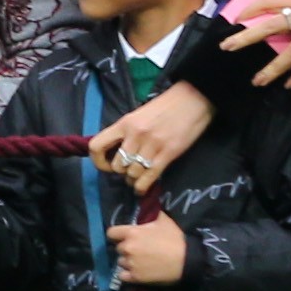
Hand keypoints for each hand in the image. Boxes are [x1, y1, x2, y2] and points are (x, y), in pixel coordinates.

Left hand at [87, 82, 208, 195]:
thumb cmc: (165, 107)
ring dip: (133, 179)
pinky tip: (141, 190)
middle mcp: (135, 135)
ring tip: (137, 178)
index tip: (106, 166)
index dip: (98, 160)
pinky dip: (142, 187)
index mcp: (124, 123)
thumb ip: (126, 132)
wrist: (192, 100)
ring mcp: (151, 145)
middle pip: (118, 165)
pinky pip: (149, 177)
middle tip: (128, 171)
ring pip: (132, 173)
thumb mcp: (138, 115)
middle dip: (121, 172)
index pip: (97, 145)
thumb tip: (116, 151)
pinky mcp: (168, 154)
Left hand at [110, 213, 191, 286]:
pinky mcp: (136, 277)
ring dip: (128, 262)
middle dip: (126, 248)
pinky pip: (123, 276)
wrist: (187, 260)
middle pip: (118, 248)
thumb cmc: (175, 239)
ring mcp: (131, 264)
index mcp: (132, 233)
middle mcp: (128, 248)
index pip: (111, 233)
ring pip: (121, 262)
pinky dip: (128, 275)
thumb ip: (151, 213)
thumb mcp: (163, 220)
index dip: (117, 235)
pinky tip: (137, 272)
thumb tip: (148, 205)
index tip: (123, 237)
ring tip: (140, 262)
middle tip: (138, 249)